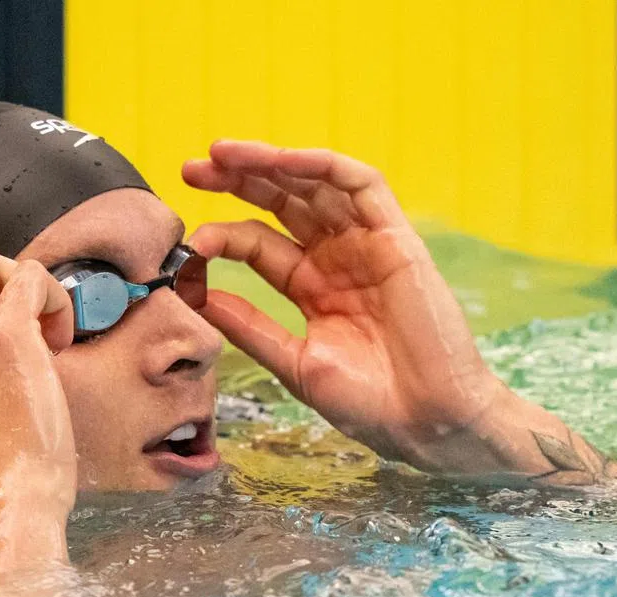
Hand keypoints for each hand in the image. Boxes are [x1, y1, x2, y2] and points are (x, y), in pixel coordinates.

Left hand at [183, 141, 503, 467]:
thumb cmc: (368, 404)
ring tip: (222, 154)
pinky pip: (362, 185)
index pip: (259, 244)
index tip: (190, 245)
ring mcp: (367, 245)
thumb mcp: (293, 362)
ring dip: (270, 163)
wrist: (426, 423)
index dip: (223, 236)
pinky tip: (282, 160)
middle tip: (190, 168)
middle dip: (237, 180)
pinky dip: (322, 166)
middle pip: (282, 203)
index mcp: (312, 288)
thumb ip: (248, 327)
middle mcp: (338, 259)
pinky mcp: (397, 239)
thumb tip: (194, 296)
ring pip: (315, 184)